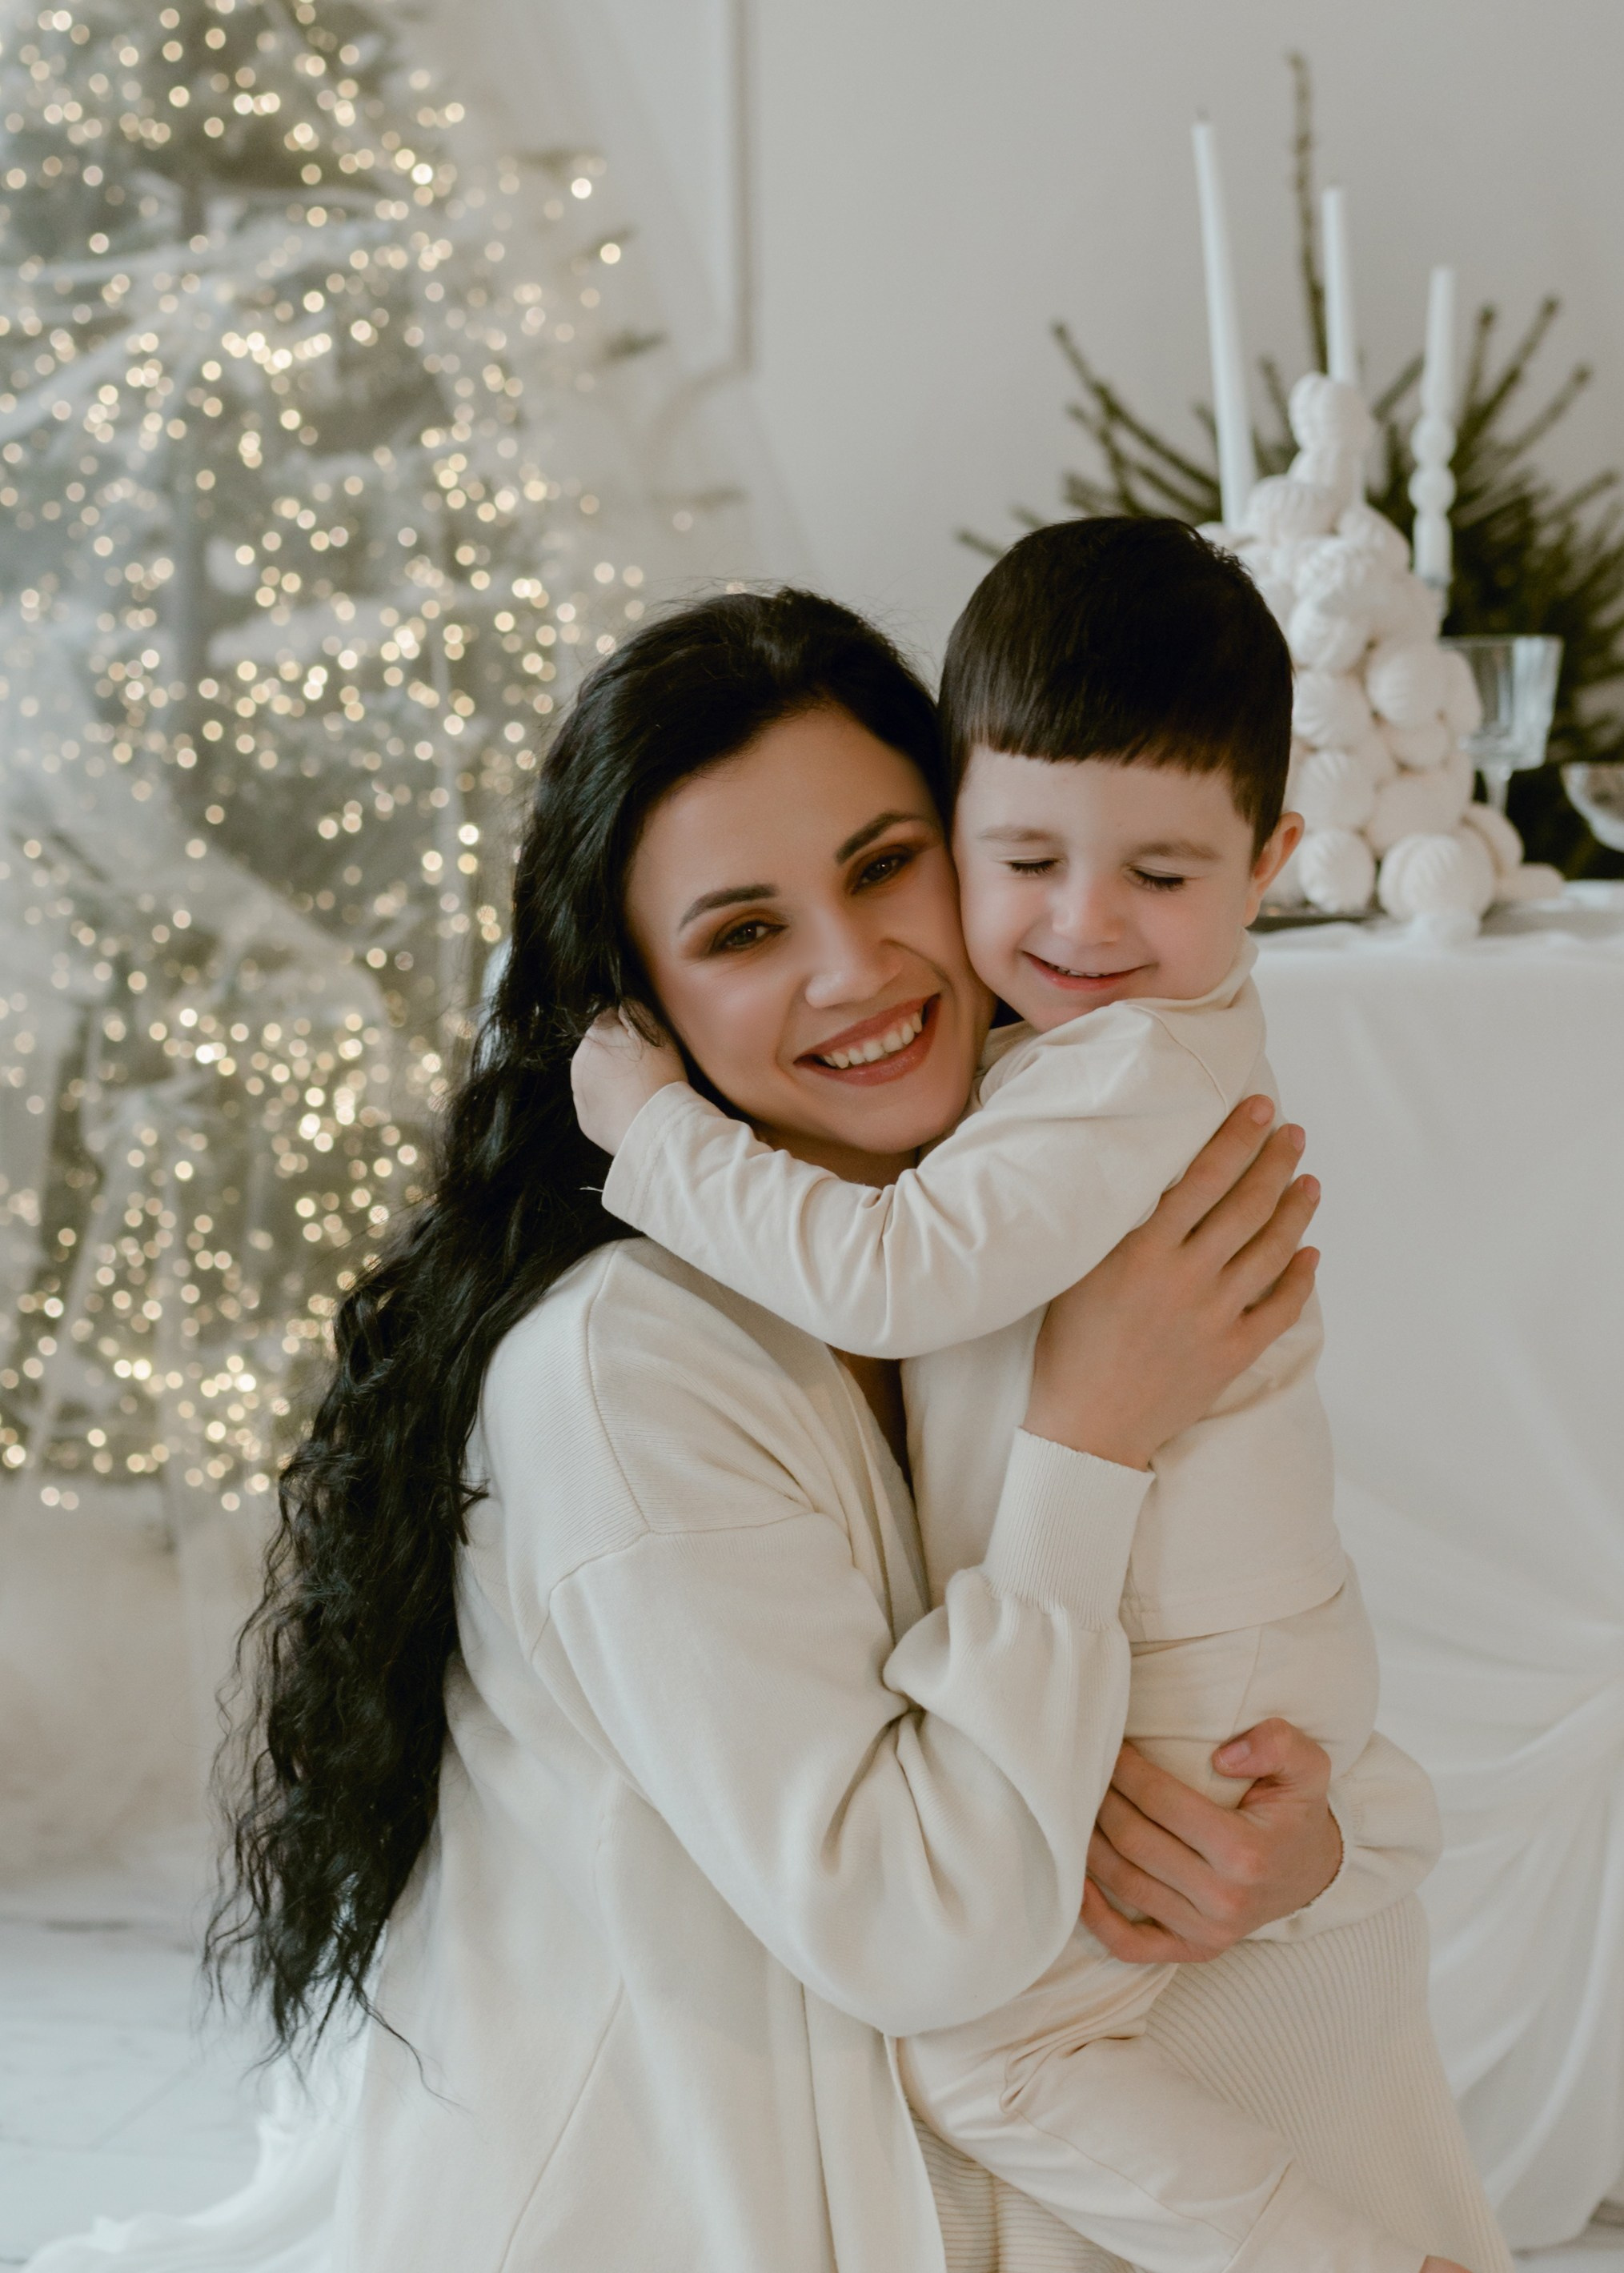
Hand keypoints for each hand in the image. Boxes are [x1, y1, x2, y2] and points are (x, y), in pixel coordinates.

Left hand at [571, 1007, 686, 1153]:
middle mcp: (579, 1062)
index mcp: (594, 1035)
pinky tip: (630, 1108)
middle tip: (644, 1069)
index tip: (645, 1044)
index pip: (609, 1020)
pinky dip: (610, 1106)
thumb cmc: (658, 1074)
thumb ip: (633, 1009)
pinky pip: (598, 1106)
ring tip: (638, 1091)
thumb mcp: (653, 1031)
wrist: (654, 1125)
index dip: (628, 1030)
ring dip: (611, 1080)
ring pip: (596, 1079)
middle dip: (616, 1055)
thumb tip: (621, 1003)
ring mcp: (579, 1093)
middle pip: (599, 1050)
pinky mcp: (586, 1120)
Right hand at [1023, 1096, 1318, 1469]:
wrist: (1087, 1426)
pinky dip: (1300, 1278)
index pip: (1204, 1179)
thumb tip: (1144, 1174)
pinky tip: (1309, 1253)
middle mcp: (1187, 1279)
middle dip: (1275, 1162)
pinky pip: (1280, 1309)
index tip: (1260, 1108)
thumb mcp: (1077, 1272)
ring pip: (1272, 1251)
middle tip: (1292, 1134)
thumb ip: (1114, 1226)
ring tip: (1309, 1182)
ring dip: (1296, 1211)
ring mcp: (1215, 1318)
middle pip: (1247, 1206)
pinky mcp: (1233, 1353)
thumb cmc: (1070, 1345)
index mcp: (1144, 1252)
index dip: (1236, 1138)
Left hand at [1081, 1719, 1340, 1963]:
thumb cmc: (1296, 1811)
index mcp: (1246, 1851)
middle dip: (1102, 1799)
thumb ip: (1275, 1744)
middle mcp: (1224, 1898)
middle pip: (1135, 1841)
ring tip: (1076, 1809)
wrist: (1312, 1872)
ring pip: (1125, 1884)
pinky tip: (1077, 1881)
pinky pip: (1129, 1944)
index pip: (1162, 1802)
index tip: (1110, 1745)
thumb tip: (1223, 1756)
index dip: (1126, 1770)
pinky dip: (1095, 1916)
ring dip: (1090, 1844)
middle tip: (1086, 1770)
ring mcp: (1206, 1931)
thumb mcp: (1307, 1764)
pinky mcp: (1192, 1950)